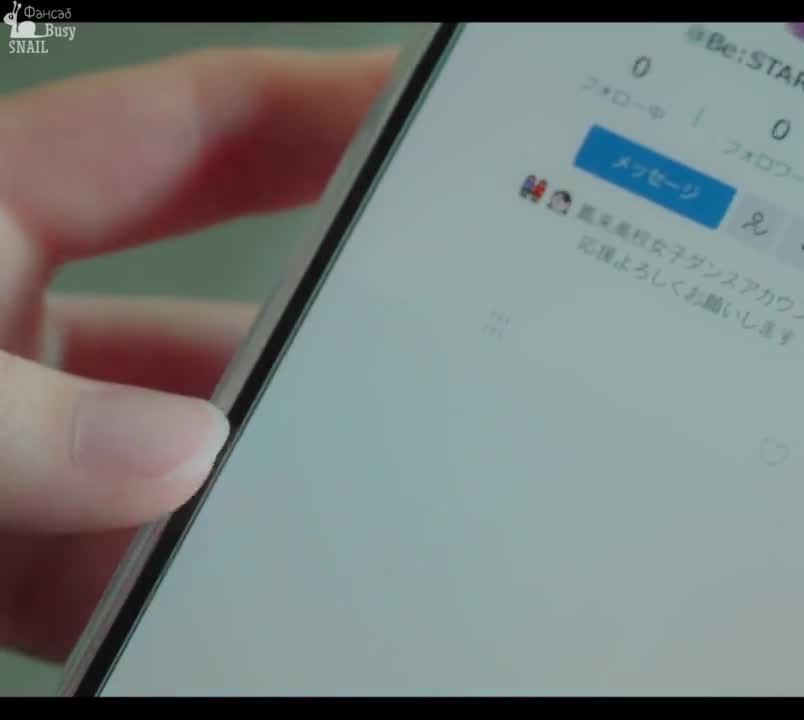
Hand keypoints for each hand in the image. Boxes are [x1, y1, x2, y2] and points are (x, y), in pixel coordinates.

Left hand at [0, 46, 397, 661]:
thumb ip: (0, 418)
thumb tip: (167, 458)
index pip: (195, 132)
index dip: (322, 112)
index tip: (426, 132)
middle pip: (205, 301)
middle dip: (305, 336)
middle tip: (409, 355)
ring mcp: (4, 440)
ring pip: (169, 450)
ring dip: (237, 486)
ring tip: (328, 506)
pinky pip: (113, 554)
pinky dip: (163, 580)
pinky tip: (217, 601)